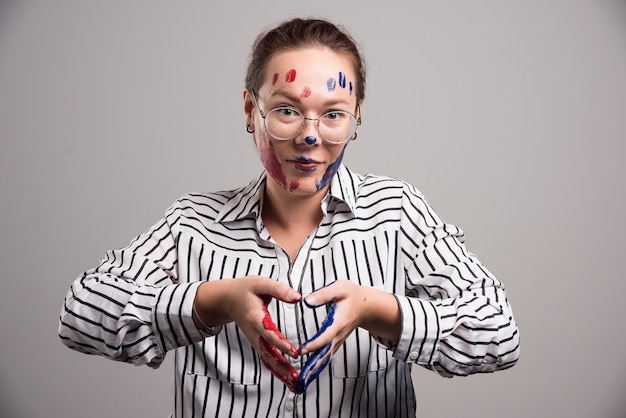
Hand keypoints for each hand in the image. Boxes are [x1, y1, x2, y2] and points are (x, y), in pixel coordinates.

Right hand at [194, 276, 301, 391]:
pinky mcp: (258, 344)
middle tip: (297, 379)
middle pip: (268, 354)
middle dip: (282, 367)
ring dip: (281, 373)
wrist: (227, 299)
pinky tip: (289, 380)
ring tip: (296, 385)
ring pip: (268, 361)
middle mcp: (254, 334)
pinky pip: (268, 360)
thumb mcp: (261, 284)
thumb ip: (280, 290)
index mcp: (255, 318)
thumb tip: (298, 297)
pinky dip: (278, 371)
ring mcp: (255, 341)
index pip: (269, 333)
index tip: (294, 353)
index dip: (281, 343)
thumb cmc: (246, 289)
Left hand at [296, 280, 400, 391]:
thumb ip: (323, 295)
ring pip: (326, 356)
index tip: (303, 349)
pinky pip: (327, 355)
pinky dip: (318, 365)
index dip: (316, 343)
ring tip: (303, 380)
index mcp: (340, 321)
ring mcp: (339, 340)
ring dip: (315, 369)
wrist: (366, 306)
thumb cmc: (352, 295)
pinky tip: (310, 373)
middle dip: (314, 364)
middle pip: (326, 352)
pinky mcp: (336, 342)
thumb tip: (307, 301)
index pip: (327, 335)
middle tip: (302, 377)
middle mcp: (340, 334)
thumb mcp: (339, 288)